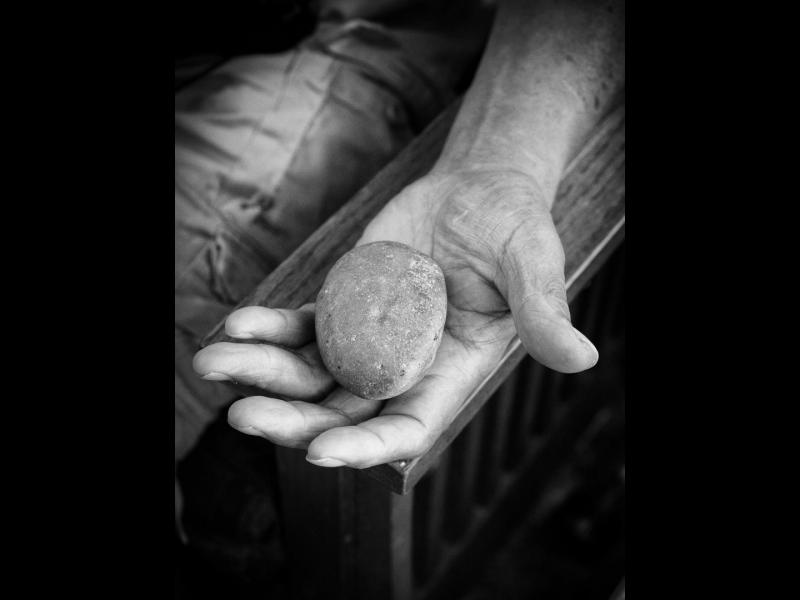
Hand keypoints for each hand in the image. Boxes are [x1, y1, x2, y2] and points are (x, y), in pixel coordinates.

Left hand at [193, 168, 597, 467]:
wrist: (475, 189)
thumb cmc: (513, 225)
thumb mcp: (533, 262)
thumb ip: (545, 310)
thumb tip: (582, 358)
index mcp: (451, 373)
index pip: (407, 427)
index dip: (366, 445)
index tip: (321, 450)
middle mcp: (404, 367)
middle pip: (342, 412)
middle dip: (292, 420)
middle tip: (242, 416)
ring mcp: (369, 339)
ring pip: (309, 375)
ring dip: (261, 376)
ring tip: (211, 365)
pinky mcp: (344, 306)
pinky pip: (301, 328)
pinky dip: (268, 330)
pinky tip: (235, 325)